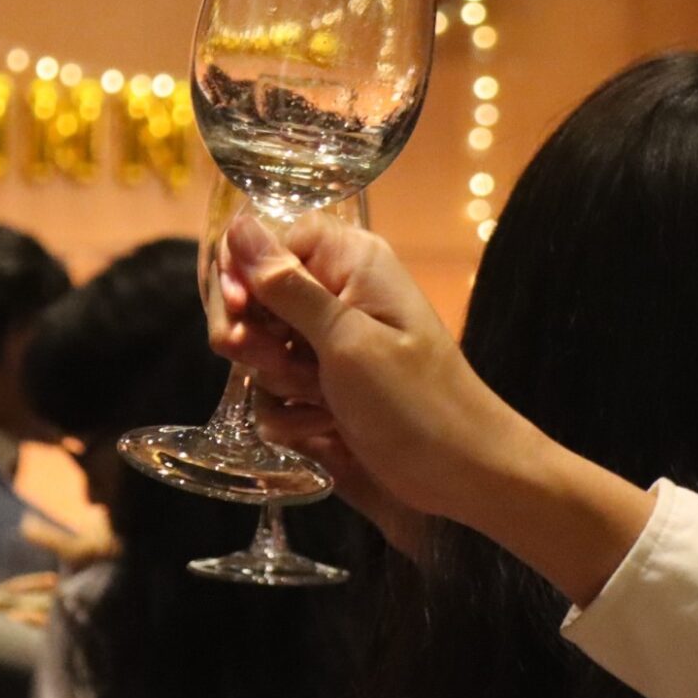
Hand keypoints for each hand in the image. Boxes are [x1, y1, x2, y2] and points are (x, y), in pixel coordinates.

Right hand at [216, 213, 540, 530]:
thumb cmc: (414, 400)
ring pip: (258, 349)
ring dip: (278, 382)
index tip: (238, 312)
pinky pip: (273, 391)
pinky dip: (290, 414)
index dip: (244, 275)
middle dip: (254, 336)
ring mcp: (327, 343)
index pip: (268, 241)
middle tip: (276, 363)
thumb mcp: (347, 340)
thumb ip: (287, 286)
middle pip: (254, 295)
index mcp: (351, 262)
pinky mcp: (322, 386)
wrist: (459, 472)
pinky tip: (325, 426)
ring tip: (321, 401)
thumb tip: (240, 225)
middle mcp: (337, 293)